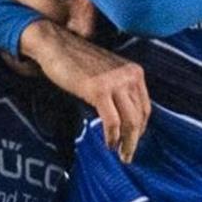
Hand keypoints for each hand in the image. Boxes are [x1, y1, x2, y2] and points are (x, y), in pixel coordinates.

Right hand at [20, 20, 149, 162]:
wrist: (56, 45)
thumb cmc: (77, 62)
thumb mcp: (107, 73)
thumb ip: (119, 90)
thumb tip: (125, 119)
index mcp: (134, 71)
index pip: (145, 106)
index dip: (141, 128)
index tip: (133, 141)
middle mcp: (129, 75)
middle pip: (139, 116)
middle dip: (135, 140)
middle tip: (127, 156)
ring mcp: (115, 82)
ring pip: (130, 121)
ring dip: (126, 143)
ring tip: (119, 154)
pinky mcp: (99, 89)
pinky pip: (112, 121)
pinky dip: (112, 137)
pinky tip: (108, 144)